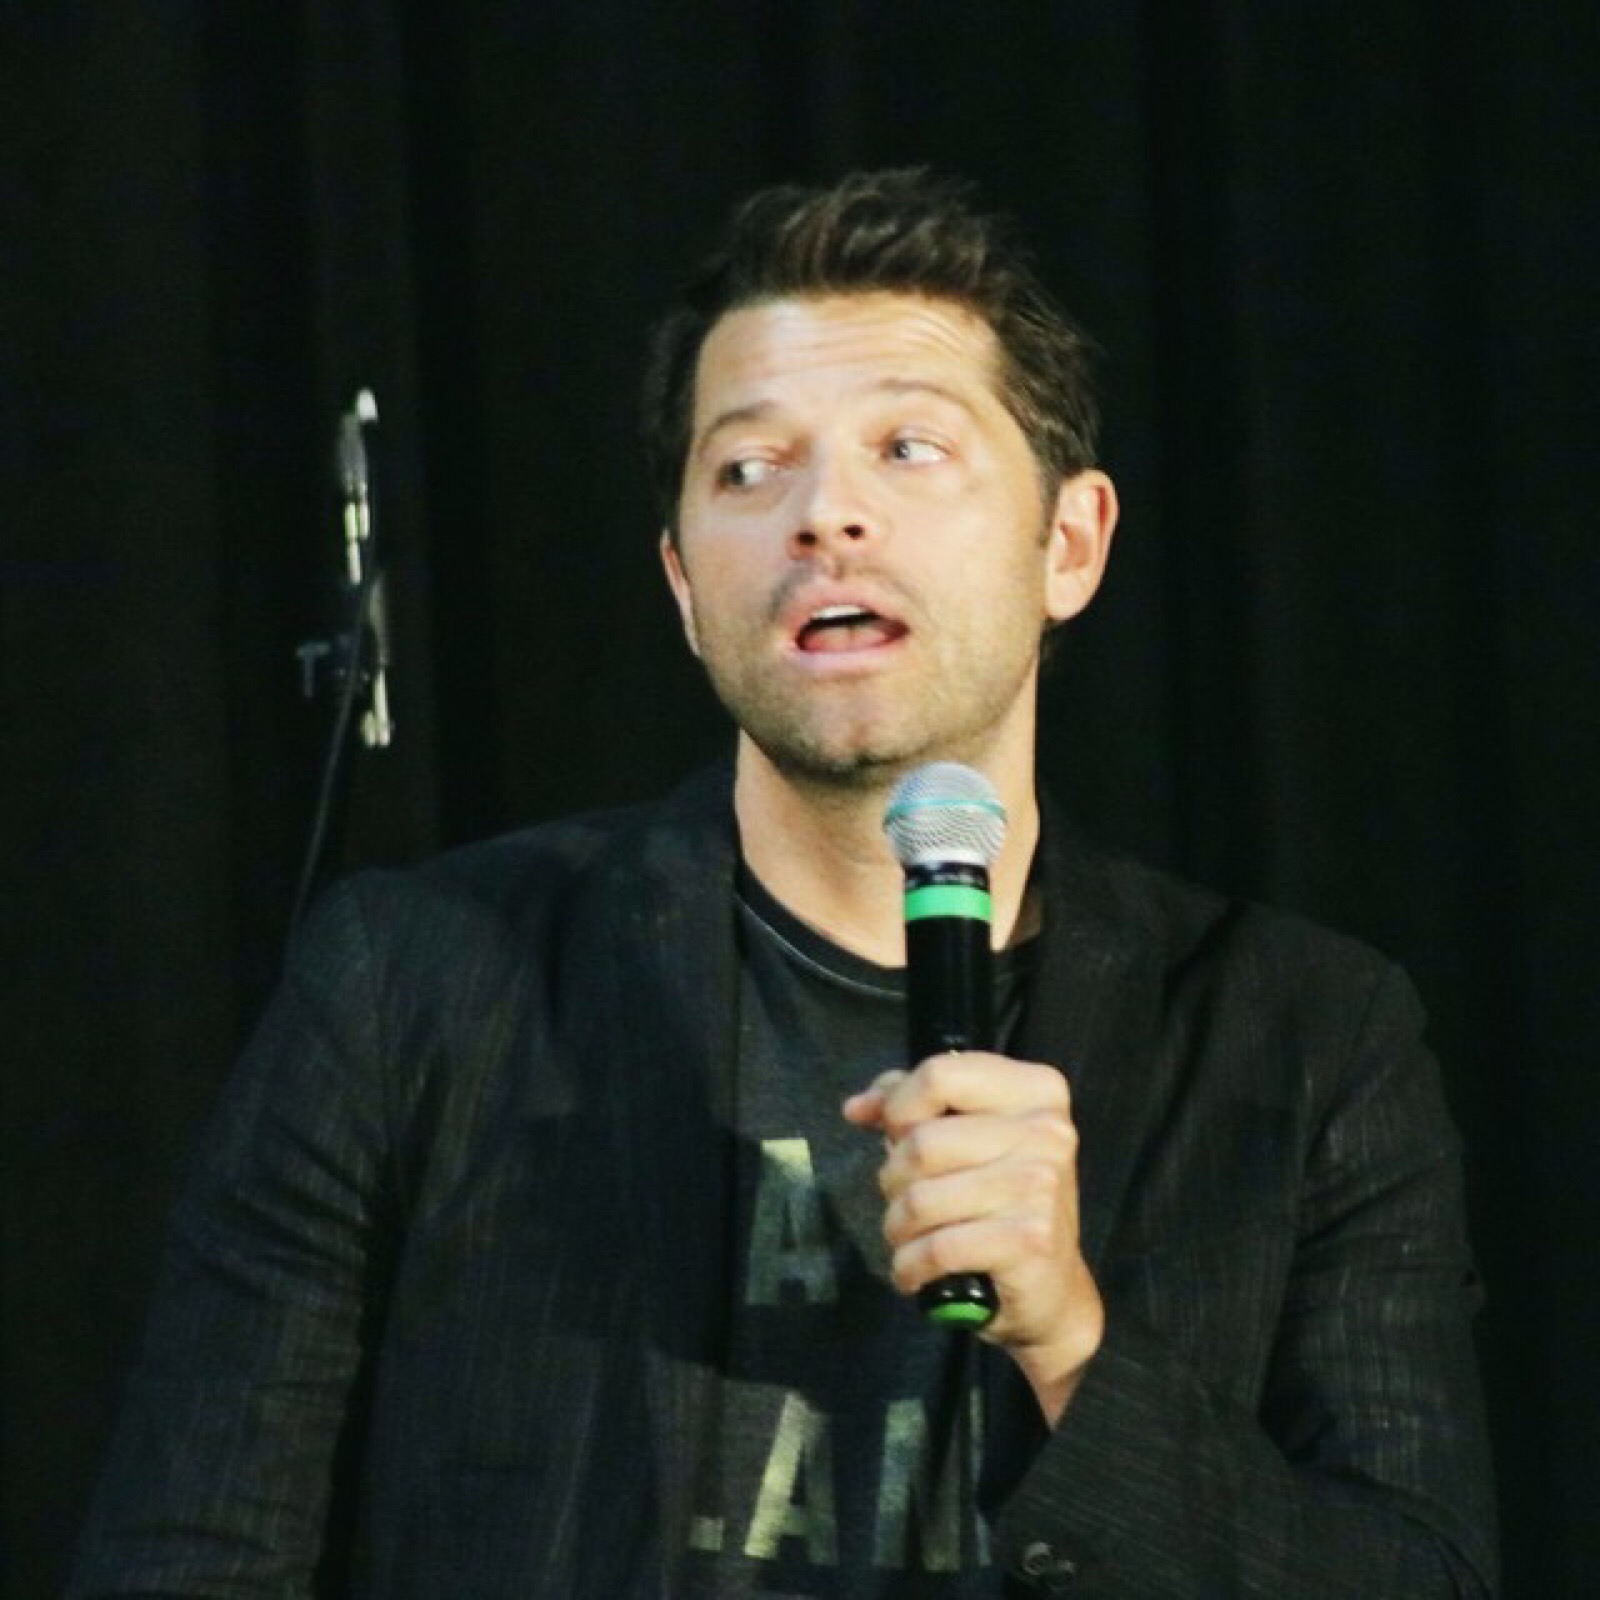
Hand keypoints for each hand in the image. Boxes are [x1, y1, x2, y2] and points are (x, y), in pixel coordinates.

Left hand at [842, 1052, 1103, 1423]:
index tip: (894, 1135)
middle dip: (894, 1178)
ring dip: (898, 1226)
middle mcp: (1047, 1131)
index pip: (939, 1074)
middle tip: (906, 1201)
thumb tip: (857, 1107)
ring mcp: (1041, 1186)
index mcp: (1036, 1090)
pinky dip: (910, 1265)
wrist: (1052, 1291)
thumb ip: (912, 1108)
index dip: (899, 1107)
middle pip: (922, 1142)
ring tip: (910, 1238)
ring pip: (921, 1197)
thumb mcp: (966, 1139)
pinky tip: (916, 1272)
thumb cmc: (1000, 1204)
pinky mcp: (1030, 1240)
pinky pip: (936, 1247)